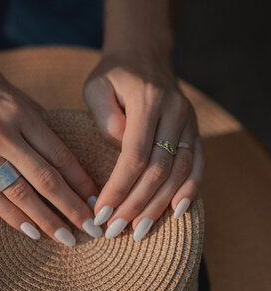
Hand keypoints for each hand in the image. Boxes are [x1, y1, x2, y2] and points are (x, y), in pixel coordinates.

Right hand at [0, 31, 101, 244]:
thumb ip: (25, 113)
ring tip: (68, 239)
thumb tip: (47, 140)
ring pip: (21, 193)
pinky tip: (30, 232)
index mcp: (19, 108)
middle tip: (93, 230)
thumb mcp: (1, 83)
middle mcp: (2, 132)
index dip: (82, 181)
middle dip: (74, 207)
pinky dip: (11, 217)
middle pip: (47, 179)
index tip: (97, 199)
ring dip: (48, 220)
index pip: (60, 153)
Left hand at [83, 50, 203, 240]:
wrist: (144, 56)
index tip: (100, 212)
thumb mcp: (96, 88)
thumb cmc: (113, 75)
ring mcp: (189, 122)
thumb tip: (121, 157)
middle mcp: (175, 112)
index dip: (118, 188)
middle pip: (158, 170)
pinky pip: (197, 164)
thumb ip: (105, 121)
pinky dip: (190, 190)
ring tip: (139, 230)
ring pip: (179, 172)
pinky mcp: (194, 131)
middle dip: (135, 204)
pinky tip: (176, 212)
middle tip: (114, 229)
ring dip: (159, 205)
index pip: (134, 155)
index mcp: (148, 100)